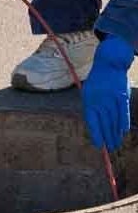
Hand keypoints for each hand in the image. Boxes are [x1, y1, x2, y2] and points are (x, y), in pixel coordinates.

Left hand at [82, 34, 134, 151]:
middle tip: (111, 148)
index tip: (99, 146)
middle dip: (107, 137)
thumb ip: (92, 108)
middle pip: (104, 123)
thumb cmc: (98, 80)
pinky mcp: (122, 95)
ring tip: (117, 143)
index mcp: (89, 100)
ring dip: (115, 133)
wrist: (108, 63)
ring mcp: (111, 97)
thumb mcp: (89, 92)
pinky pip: (123, 111)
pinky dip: (124, 121)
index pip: (92, 121)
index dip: (96, 134)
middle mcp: (100, 100)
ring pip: (114, 119)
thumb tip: (95, 127)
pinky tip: (124, 131)